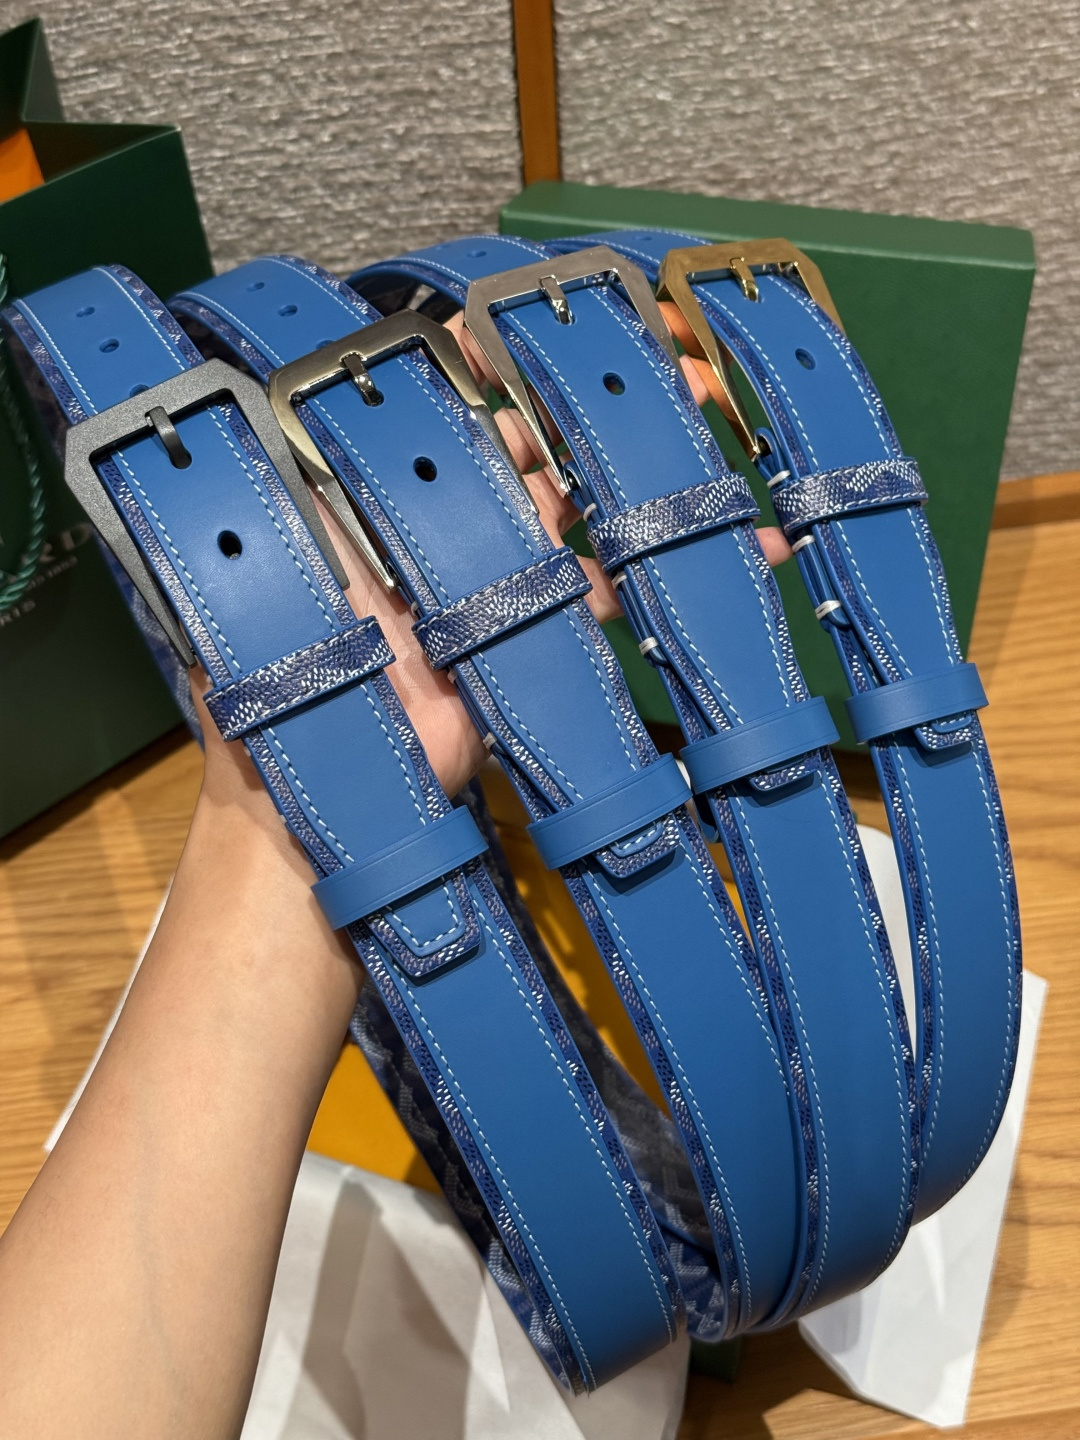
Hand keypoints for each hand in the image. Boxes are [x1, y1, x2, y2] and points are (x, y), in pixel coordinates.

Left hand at [202, 310, 792, 807]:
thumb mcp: (305, 535)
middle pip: (547, 431)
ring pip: (589, 502)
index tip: (594, 315)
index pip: (465, 383)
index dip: (530, 342)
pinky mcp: (537, 629)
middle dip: (616, 396)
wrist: (329, 777)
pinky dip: (661, 573)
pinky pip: (606, 588)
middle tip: (696, 373)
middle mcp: (452, 509)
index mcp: (398, 475)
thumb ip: (336, 454)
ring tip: (726, 441)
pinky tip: (735, 553)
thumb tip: (358, 364)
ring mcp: (500, 569)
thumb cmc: (293, 651)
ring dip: (654, 473)